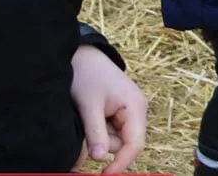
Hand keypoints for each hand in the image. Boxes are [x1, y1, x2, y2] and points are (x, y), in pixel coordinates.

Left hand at [70, 44, 148, 173]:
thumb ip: (95, 132)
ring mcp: (128, 111)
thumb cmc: (86, 75)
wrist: (81, 54)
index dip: (121, 163)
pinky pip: (109, 130)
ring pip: (115, 139)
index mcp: (136, 107)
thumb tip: (99, 159)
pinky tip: (88, 114)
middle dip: (104, 143)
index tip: (104, 174)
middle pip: (124, 143)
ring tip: (85, 115)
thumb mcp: (89, 105)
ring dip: (98, 136)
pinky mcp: (118, 111)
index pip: (134, 145)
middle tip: (85, 127)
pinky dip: (97, 129)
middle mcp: (136, 110)